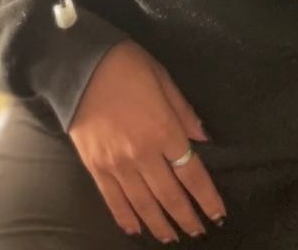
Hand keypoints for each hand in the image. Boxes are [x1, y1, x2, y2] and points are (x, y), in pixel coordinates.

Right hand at [68, 40, 226, 241]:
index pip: (192, 173)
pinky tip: (136, 229)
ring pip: (143, 204)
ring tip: (172, 237)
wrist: (80, 65)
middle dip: (187, 217)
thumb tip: (204, 140)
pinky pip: (113, 200)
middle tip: (199, 233)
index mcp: (163, 130)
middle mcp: (142, 154)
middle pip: (170, 195)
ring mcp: (116, 163)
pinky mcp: (95, 166)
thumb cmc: (127, 65)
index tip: (218, 214)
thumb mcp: (163, 78)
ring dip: (160, 224)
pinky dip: (126, 218)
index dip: (207, 198)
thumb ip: (184, 112)